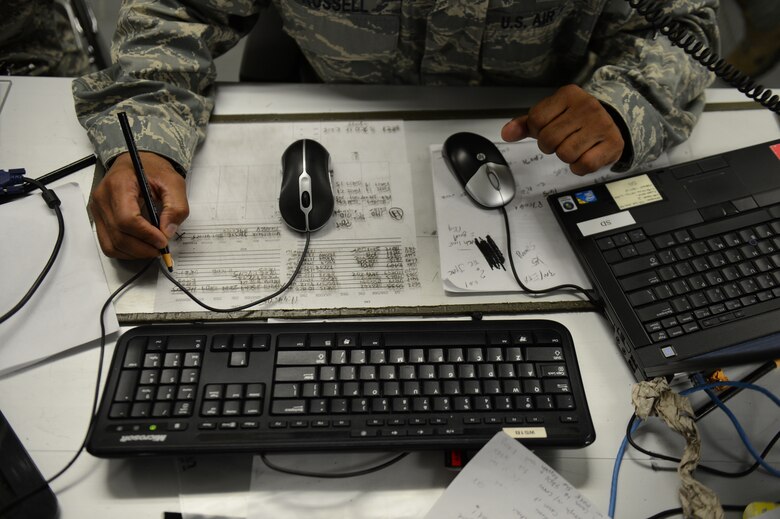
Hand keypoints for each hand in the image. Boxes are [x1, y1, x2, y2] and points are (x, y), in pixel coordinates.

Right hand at [90, 151, 188, 258]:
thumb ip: (176, 207)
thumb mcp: (173, 182)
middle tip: (161, 248)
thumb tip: (167, 231)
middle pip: (118, 235)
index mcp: (119, 185)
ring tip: (152, 248)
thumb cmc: (153, 170)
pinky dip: (125, 251)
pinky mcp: (99, 219)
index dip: (146, 235)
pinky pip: (108, 244)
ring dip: (135, 253)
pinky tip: (141, 246)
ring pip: (111, 244)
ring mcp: (98, 210)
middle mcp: (103, 198)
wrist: (137, 162)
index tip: (163, 240)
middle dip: (143, 248)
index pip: (127, 219)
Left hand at [501, 84, 623, 174]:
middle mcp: (586, 106)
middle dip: (550, 146)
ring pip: (565, 153)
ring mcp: (601, 124)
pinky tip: (584, 156)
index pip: (536, 119)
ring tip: (574, 147)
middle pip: (549, 139)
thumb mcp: (550, 115)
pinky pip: (584, 164)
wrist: (612, 121)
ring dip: (565, 157)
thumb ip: (526, 124)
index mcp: (568, 95)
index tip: (547, 129)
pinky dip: (579, 167)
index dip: (536, 131)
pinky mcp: (612, 143)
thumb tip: (506, 133)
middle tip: (562, 140)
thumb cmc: (576, 119)